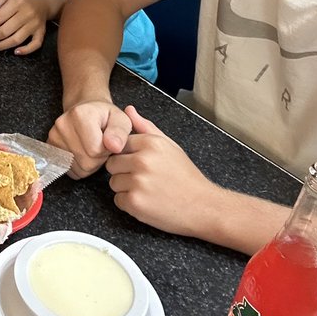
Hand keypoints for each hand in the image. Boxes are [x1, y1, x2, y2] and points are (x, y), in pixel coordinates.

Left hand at [0, 0, 47, 54]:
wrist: (45, 0)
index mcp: (16, 2)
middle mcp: (26, 13)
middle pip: (5, 31)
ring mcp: (34, 24)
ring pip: (17, 39)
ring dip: (2, 46)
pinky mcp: (41, 32)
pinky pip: (35, 44)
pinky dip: (26, 50)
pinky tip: (16, 52)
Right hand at [49, 100, 131, 178]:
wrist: (85, 110)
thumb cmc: (104, 116)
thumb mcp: (120, 120)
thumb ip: (120, 132)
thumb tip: (114, 147)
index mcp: (80, 115)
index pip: (95, 151)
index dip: (106, 151)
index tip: (107, 141)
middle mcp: (62, 124)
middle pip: (86, 162)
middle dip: (98, 159)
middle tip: (100, 146)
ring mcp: (53, 136)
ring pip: (78, 169)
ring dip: (89, 164)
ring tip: (92, 148)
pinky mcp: (50, 146)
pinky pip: (69, 170)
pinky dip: (79, 166)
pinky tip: (82, 153)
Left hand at [104, 106, 214, 237]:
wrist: (204, 206)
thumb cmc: (186, 176)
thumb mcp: (169, 145)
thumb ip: (145, 127)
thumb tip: (128, 110)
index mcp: (150, 143)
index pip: (118, 145)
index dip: (128, 156)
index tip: (143, 164)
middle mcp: (142, 161)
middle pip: (112, 164)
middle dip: (124, 172)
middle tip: (146, 179)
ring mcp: (138, 182)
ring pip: (113, 182)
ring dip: (126, 188)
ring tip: (149, 190)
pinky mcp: (135, 202)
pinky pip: (118, 200)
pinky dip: (130, 204)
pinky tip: (148, 202)